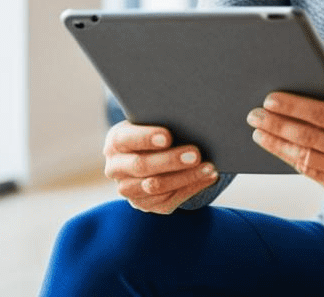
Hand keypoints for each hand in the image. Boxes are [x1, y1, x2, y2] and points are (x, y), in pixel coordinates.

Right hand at [103, 121, 218, 213]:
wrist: (146, 155)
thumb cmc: (153, 131)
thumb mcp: (149, 122)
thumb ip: (160, 120)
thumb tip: (189, 117)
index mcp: (115, 143)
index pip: (126, 140)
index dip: (146, 138)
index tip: (167, 137)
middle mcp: (115, 168)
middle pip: (142, 166)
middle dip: (171, 160)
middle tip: (195, 153)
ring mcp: (128, 190)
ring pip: (156, 186)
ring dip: (186, 177)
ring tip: (209, 167)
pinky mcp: (145, 205)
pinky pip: (169, 200)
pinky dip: (192, 188)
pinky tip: (209, 177)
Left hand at [247, 58, 323, 201]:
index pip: (319, 116)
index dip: (291, 107)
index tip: (269, 99)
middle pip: (306, 138)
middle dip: (275, 125)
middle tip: (253, 115)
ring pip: (304, 159)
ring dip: (277, 145)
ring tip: (258, 132)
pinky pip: (312, 174)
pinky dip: (293, 160)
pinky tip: (279, 149)